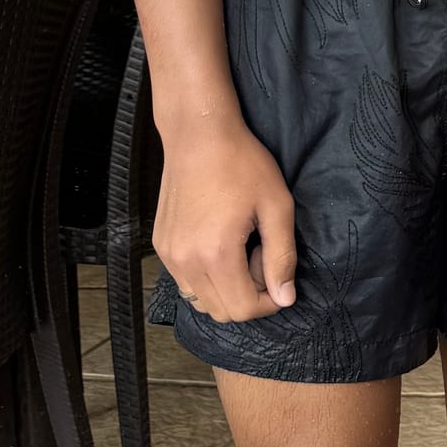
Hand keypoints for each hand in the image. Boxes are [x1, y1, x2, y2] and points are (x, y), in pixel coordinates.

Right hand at [152, 117, 296, 319]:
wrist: (199, 135)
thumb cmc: (242, 164)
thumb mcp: (277, 207)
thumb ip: (282, 257)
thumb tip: (285, 299)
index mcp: (216, 254)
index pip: (243, 309)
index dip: (269, 302)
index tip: (278, 275)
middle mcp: (186, 261)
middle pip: (221, 311)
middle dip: (249, 295)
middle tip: (261, 256)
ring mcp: (169, 254)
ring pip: (201, 301)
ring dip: (227, 288)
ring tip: (241, 250)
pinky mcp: (161, 245)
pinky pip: (186, 282)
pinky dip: (207, 277)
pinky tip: (220, 243)